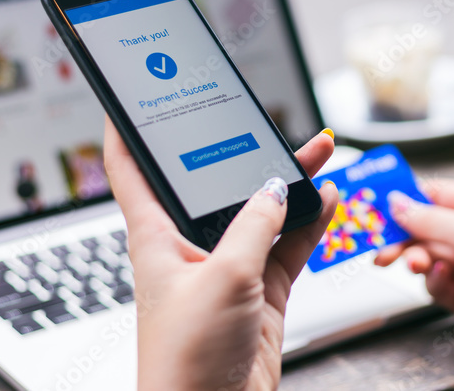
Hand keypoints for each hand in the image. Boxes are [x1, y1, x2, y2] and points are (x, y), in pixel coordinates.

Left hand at [103, 117, 338, 390]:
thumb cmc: (187, 359)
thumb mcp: (223, 277)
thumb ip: (255, 225)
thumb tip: (277, 189)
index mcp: (155, 235)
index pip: (131, 168)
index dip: (128, 128)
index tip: (132, 95)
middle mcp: (189, 245)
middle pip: (215, 184)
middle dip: (242, 151)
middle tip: (269, 122)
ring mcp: (226, 266)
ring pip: (259, 211)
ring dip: (288, 185)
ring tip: (318, 154)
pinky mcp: (258, 290)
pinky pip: (286, 244)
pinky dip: (307, 223)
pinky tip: (325, 201)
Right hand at [374, 179, 453, 350]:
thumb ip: (430, 219)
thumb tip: (397, 202)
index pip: (434, 195)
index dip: (405, 201)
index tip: (378, 207)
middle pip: (423, 229)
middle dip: (402, 237)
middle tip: (382, 248)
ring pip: (425, 257)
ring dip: (416, 260)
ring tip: (416, 264)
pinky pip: (435, 284)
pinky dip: (434, 283)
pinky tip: (447, 281)